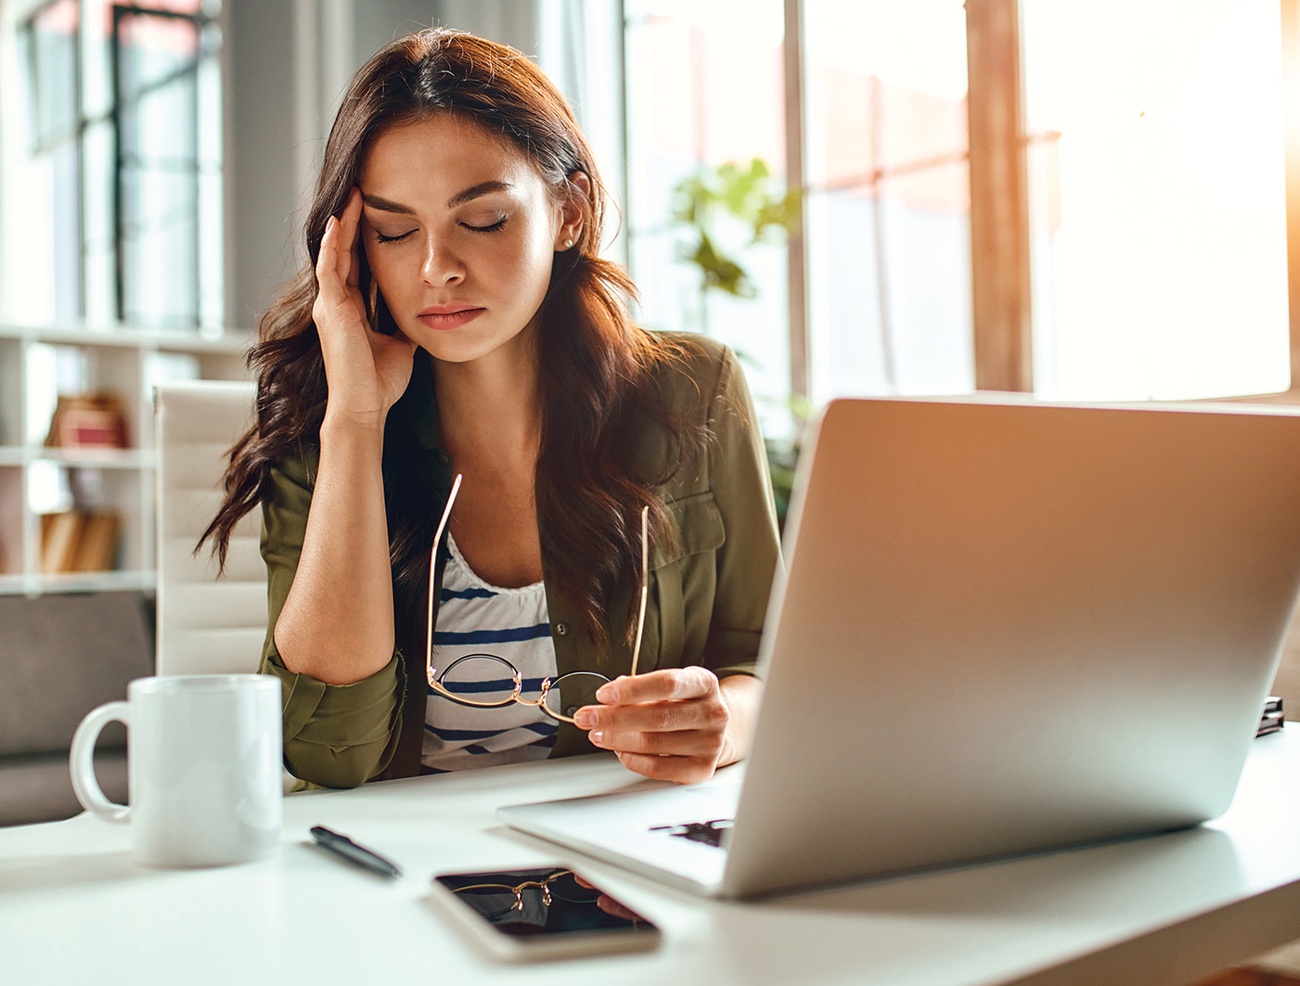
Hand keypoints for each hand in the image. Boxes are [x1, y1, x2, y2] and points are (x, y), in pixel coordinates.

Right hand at [313, 188, 416, 425]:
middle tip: (361, 189)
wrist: (364, 407)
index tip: (377, 213)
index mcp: (351, 309)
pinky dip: (332, 244)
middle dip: (351, 221)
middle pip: (342, 251)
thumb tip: (425, 311)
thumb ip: (404, 324)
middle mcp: (336, 303)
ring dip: (342, 223)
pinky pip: (328, 268)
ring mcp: (330, 305)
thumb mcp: (399, 344)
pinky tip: (338, 222)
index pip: (356, 264)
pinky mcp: (330, 309)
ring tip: (352, 194)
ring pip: (333, 253)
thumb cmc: (379, 383)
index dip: (364, 239)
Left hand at [574, 669, 760, 783]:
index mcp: (704, 683)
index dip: (632, 689)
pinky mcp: (702, 769)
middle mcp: (713, 713)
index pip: (667, 684)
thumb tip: (609, 698)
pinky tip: (619, 750)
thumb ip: (642, 689)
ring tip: (597, 733)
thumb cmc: (686, 704)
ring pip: (653, 743)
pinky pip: (658, 768)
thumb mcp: (672, 686)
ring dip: (617, 739)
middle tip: (588, 717)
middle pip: (657, 716)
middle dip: (614, 717)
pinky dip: (632, 760)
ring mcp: (711, 743)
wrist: (718, 728)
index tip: (603, 694)